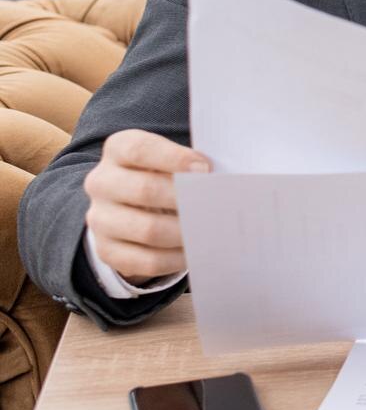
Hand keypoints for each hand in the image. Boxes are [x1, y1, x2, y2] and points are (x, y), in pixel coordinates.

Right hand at [82, 129, 210, 281]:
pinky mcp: (107, 250)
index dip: (174, 158)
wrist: (131, 206)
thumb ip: (192, 164)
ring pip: (147, 230)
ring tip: (211, 231)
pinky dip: (175, 259)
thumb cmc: (164, 174)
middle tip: (216, 206)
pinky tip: (194, 252)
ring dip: (185, 233)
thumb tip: (223, 180)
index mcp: (118, 149)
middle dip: (186, 199)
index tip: (206, 168)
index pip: (139, 149)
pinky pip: (145, 260)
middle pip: (144, 190)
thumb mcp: (172, 159)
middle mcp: (101, 182)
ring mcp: (99, 218)